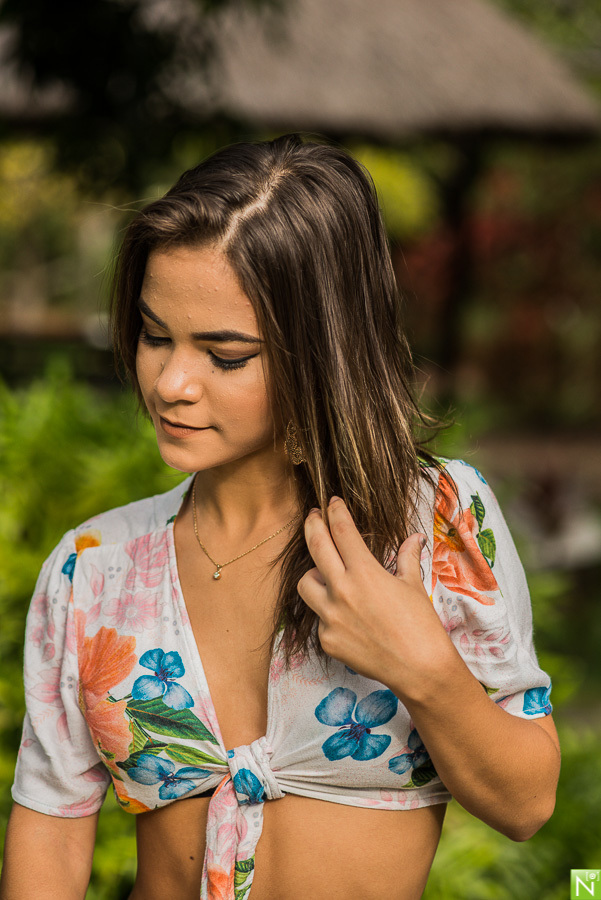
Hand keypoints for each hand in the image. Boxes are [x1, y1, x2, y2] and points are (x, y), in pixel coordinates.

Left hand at [297, 496, 452, 697]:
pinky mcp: (327, 640)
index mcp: (364, 572)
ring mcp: (330, 617)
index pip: (341, 531)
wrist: (420, 669)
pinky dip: (330, 613)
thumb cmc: (421, 625)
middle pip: (316, 546)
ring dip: (314, 574)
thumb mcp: (413, 585)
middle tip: (313, 516)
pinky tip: (348, 617)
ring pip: (305, 584)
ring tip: (326, 573)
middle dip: (312, 525)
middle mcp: (341, 591)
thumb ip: (407, 557)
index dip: (335, 512)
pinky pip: (319, 617)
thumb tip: (415, 538)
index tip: (332, 503)